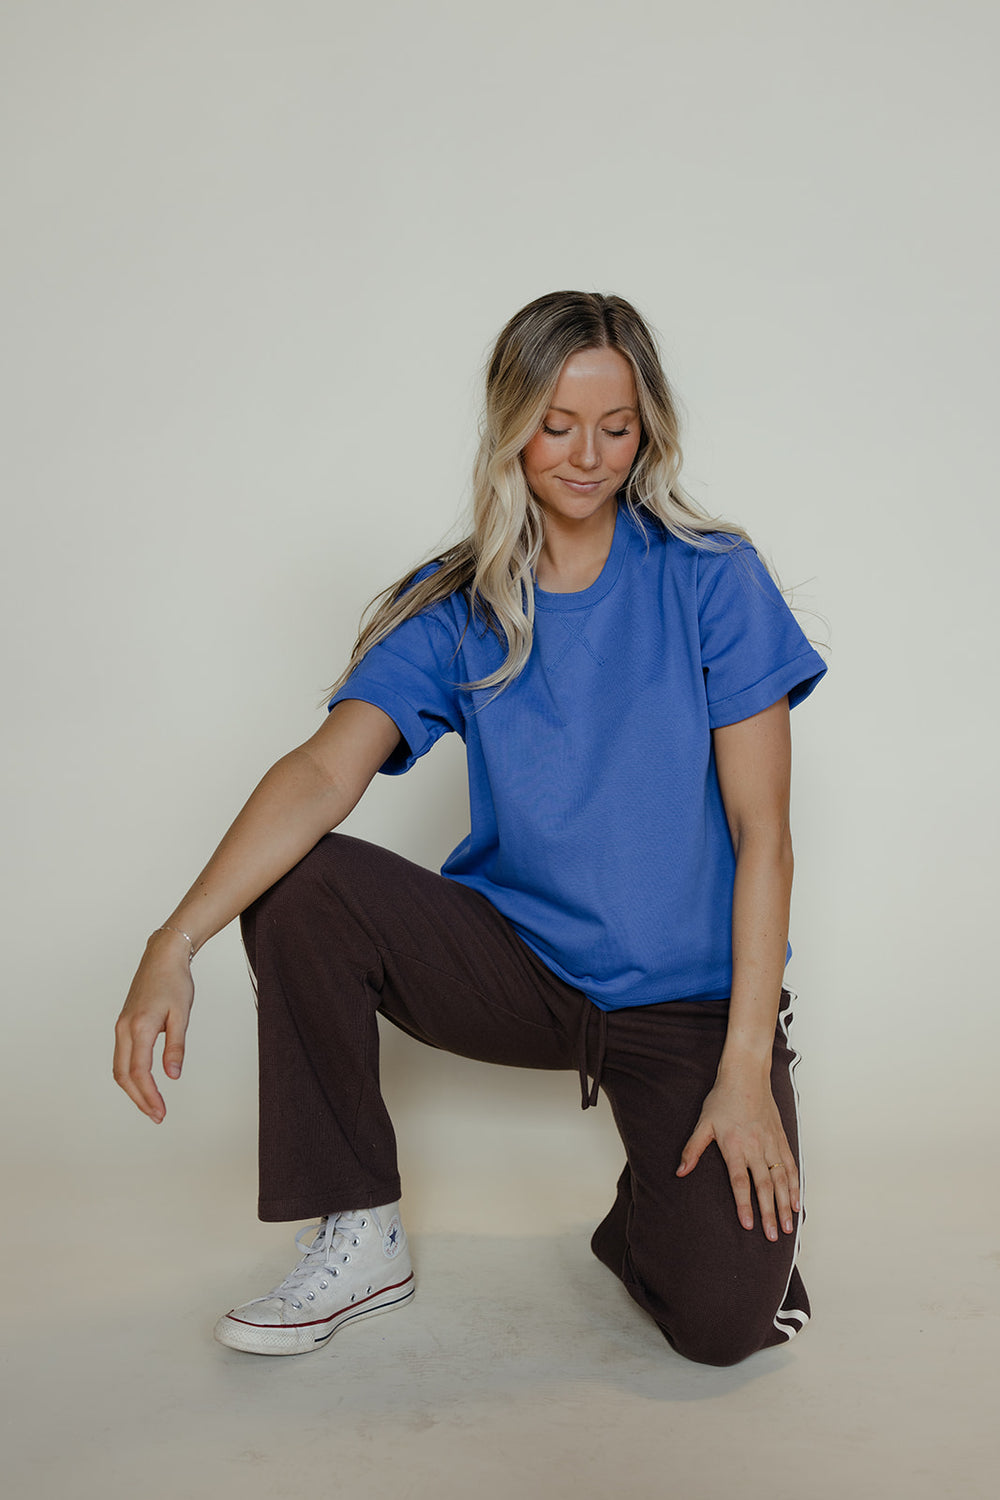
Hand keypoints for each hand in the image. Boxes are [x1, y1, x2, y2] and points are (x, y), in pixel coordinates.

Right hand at [113, 931, 194, 1122]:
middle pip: (124, 1075)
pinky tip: (143, 1083)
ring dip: (133, 1090)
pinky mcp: (123, 1025)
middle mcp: (124, 1029)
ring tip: (151, 1105)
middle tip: (157, 1115)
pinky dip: (130, 1075)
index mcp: (140, 1027)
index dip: (149, 1095)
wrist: (162, 958)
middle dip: (139, 1099)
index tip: (161, 1112)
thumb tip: (173, 1075)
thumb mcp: (181, 1014)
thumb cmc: (175, 982)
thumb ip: (176, 1046)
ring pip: (119, 1068)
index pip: (140, 1072)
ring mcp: (121, 1027)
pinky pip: (122, 1057)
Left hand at [676, 1069, 799, 1240]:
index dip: (744, 1204)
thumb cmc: (722, 1098)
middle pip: (764, 1186)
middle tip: (773, 1237)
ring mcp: (771, 1143)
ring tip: (789, 1227)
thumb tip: (680, 1172)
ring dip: (785, 1204)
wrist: (746, 1075)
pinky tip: (797, 1202)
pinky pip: (791, 1166)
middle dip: (768, 1213)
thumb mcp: (703, 1123)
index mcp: (735, 1146)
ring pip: (781, 1179)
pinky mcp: (781, 1139)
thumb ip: (693, 1149)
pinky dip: (795, 1185)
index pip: (740, 1182)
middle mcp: (756, 1147)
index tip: (748, 1225)